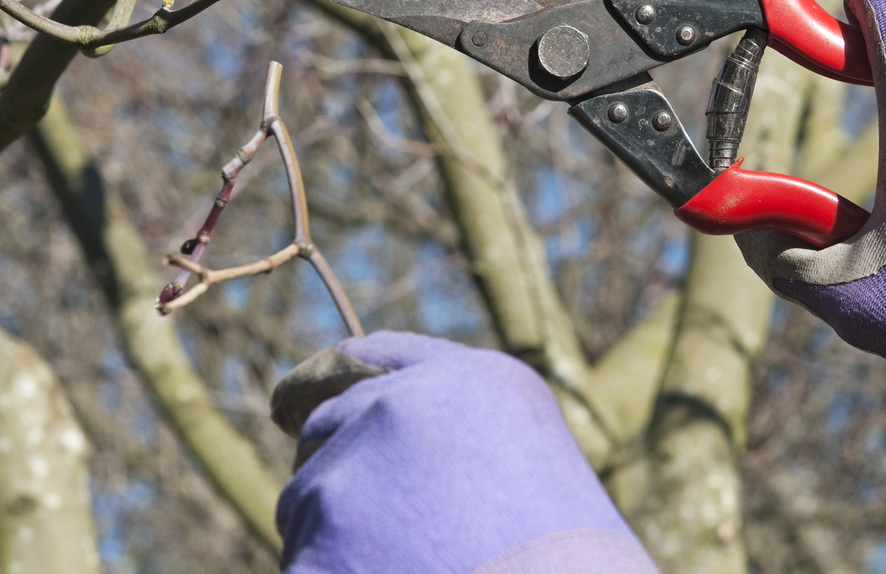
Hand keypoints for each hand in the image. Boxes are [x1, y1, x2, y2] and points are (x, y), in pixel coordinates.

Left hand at [271, 331, 657, 572]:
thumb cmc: (569, 563)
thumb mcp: (534, 469)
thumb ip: (460, 435)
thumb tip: (380, 445)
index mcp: (475, 381)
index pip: (372, 358)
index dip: (323, 380)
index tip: (289, 406)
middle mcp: (405, 406)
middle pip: (328, 428)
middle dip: (338, 472)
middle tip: (378, 530)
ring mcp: (352, 472)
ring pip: (305, 503)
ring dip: (335, 538)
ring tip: (411, 567)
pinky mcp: (318, 546)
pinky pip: (303, 563)